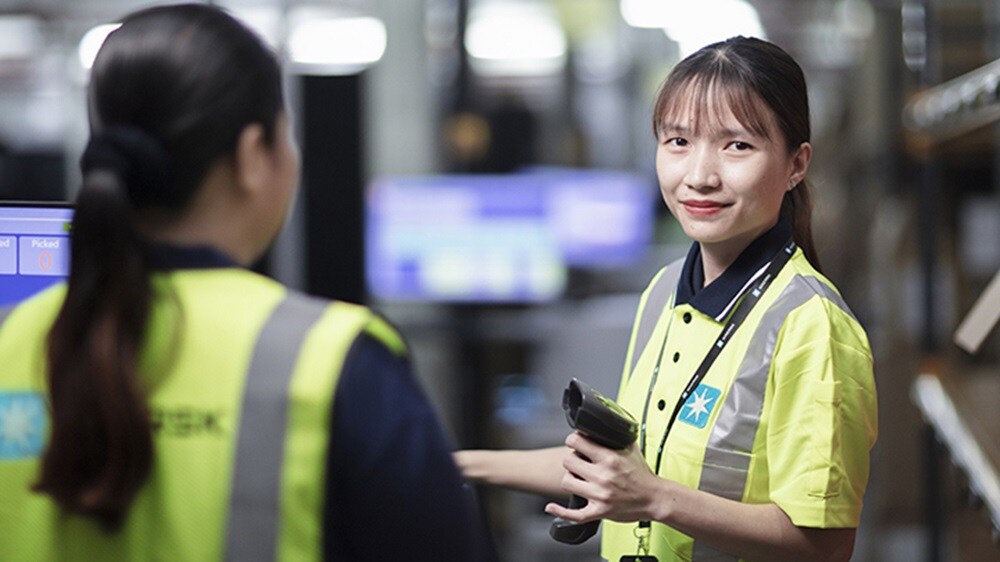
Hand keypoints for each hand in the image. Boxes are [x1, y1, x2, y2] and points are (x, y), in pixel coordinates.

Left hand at [544, 431, 664, 523]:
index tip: (574, 442)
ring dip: (570, 479)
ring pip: (567, 482)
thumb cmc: (642, 474)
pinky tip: (552, 507)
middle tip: (578, 462)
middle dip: (571, 460)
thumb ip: (614, 435)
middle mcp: (603, 476)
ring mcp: (600, 495)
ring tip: (578, 478)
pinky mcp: (599, 511)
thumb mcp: (630, 447)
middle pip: (568, 461)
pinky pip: (574, 514)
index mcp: (609, 458)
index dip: (573, 440)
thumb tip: (601, 423)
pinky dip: (560, 511)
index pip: (577, 441)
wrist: (654, 498)